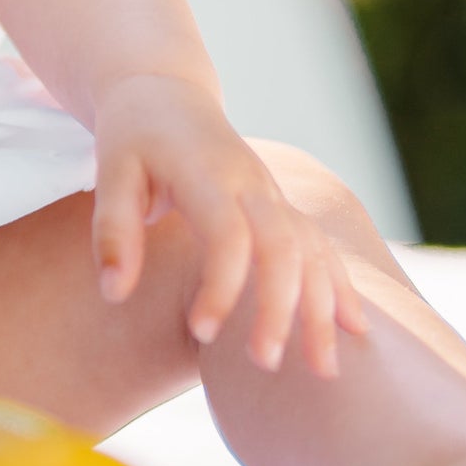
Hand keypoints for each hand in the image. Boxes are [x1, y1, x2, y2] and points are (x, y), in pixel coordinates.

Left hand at [90, 75, 368, 377]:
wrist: (167, 93)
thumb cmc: (133, 138)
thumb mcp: (109, 172)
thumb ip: (112, 230)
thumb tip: (114, 294)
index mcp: (205, 173)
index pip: (228, 234)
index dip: (222, 286)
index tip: (202, 333)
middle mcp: (250, 183)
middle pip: (282, 246)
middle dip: (280, 307)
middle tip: (264, 363)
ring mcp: (272, 194)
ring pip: (312, 249)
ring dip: (321, 308)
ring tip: (323, 371)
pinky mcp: (280, 205)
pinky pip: (319, 245)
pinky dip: (339, 286)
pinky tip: (355, 330)